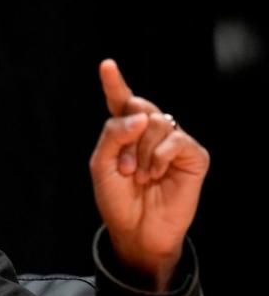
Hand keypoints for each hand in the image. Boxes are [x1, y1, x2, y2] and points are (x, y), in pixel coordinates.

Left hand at [89, 59, 209, 290]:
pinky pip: (176, 140)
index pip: (121, 101)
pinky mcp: (193, 155)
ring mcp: (174, 142)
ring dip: (141, 153)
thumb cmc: (117, 199)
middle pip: (140, 108)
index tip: (106, 65)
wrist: (135, 230)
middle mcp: (151, 131)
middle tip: (123, 169)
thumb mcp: (101, 166)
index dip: (114, 82)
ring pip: (156, 124)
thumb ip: (113, 135)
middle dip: (127, 138)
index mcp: (126, 131)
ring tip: (139, 177)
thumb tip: (141, 115)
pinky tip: (155, 175)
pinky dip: (159, 158)